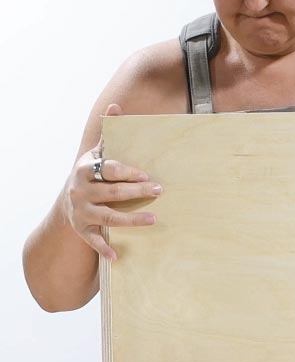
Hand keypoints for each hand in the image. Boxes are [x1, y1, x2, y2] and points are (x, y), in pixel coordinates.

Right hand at [64, 104, 160, 260]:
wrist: (68, 202)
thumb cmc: (91, 174)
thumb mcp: (96, 154)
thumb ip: (108, 133)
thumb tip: (116, 106)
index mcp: (86, 170)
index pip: (109, 170)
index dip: (128, 172)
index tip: (147, 175)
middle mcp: (82, 191)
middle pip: (112, 192)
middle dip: (136, 192)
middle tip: (159, 191)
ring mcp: (82, 211)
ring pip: (108, 216)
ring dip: (131, 219)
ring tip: (153, 219)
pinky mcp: (83, 229)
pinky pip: (94, 240)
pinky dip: (105, 249)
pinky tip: (118, 256)